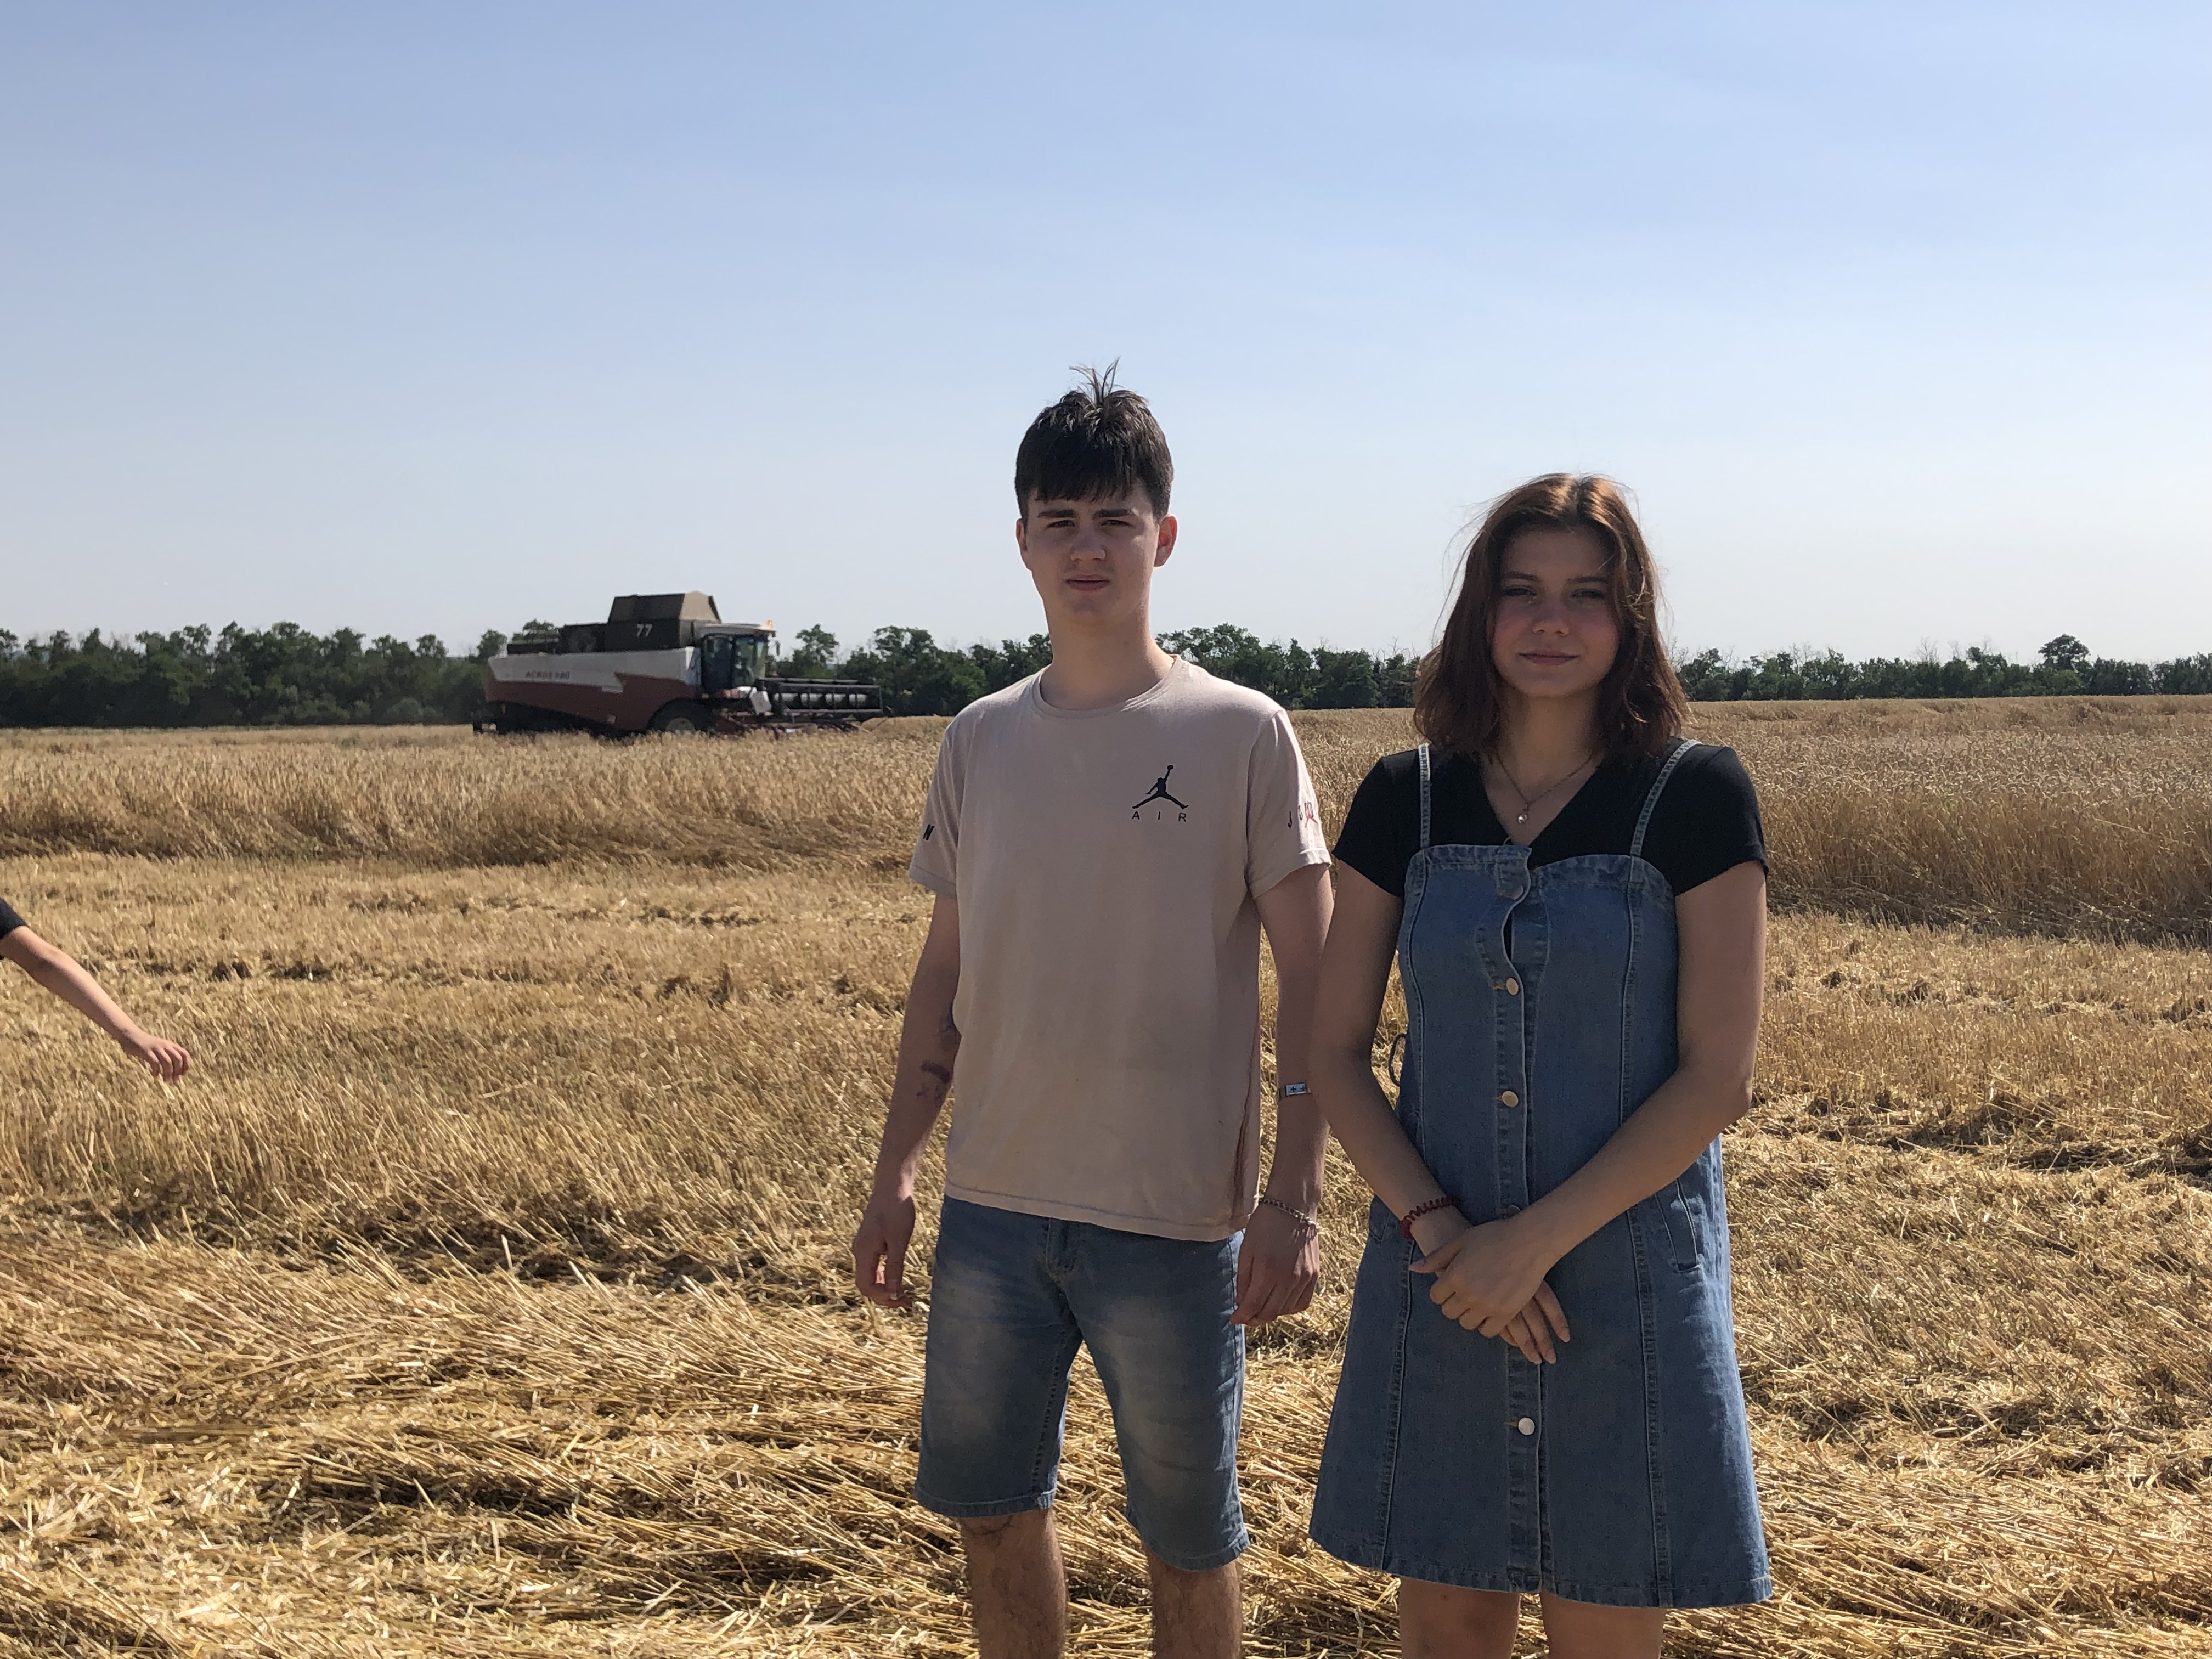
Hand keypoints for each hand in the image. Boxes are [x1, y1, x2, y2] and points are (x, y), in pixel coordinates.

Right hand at [117, 1028, 190, 1080]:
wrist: (131, 1036)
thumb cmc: (146, 1046)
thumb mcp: (160, 1048)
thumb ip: (168, 1056)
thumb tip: (176, 1071)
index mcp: (170, 1045)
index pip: (185, 1054)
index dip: (186, 1065)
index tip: (182, 1075)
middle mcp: (165, 1045)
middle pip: (178, 1059)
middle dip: (178, 1071)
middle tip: (174, 1080)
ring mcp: (156, 1047)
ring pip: (167, 1062)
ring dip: (168, 1073)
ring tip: (166, 1080)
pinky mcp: (146, 1050)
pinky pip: (155, 1062)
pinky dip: (156, 1070)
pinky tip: (155, 1075)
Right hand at [850, 1189, 916, 1307]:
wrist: (891, 1185)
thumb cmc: (896, 1210)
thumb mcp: (899, 1241)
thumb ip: (894, 1268)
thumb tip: (893, 1293)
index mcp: (863, 1252)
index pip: (866, 1286)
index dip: (883, 1298)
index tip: (903, 1300)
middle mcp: (859, 1251)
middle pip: (866, 1284)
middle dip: (884, 1296)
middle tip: (906, 1301)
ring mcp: (863, 1246)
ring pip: (869, 1276)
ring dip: (884, 1287)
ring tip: (904, 1293)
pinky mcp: (869, 1242)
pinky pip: (872, 1266)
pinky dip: (883, 1276)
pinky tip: (896, 1277)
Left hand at [1233, 1201, 1320, 1325]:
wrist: (1293, 1206)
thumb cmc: (1265, 1224)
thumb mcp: (1247, 1249)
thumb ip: (1243, 1279)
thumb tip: (1241, 1303)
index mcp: (1267, 1271)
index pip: (1253, 1306)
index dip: (1242, 1316)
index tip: (1234, 1319)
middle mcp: (1288, 1279)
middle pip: (1270, 1313)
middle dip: (1254, 1319)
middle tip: (1246, 1317)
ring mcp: (1304, 1278)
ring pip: (1286, 1310)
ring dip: (1271, 1313)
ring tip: (1261, 1308)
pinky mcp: (1314, 1275)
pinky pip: (1303, 1302)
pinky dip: (1290, 1308)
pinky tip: (1280, 1302)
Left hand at [1412, 1217, 1570, 1361]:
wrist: (1529, 1241)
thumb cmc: (1494, 1236)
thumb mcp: (1461, 1241)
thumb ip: (1436, 1258)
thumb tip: (1413, 1269)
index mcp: (1454, 1275)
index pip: (1436, 1296)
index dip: (1442, 1292)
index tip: (1450, 1287)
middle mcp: (1468, 1293)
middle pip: (1449, 1312)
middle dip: (1453, 1304)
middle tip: (1464, 1295)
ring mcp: (1487, 1305)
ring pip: (1467, 1323)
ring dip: (1469, 1315)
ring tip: (1478, 1302)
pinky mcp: (1506, 1313)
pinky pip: (1488, 1331)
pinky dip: (1487, 1325)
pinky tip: (1491, 1312)